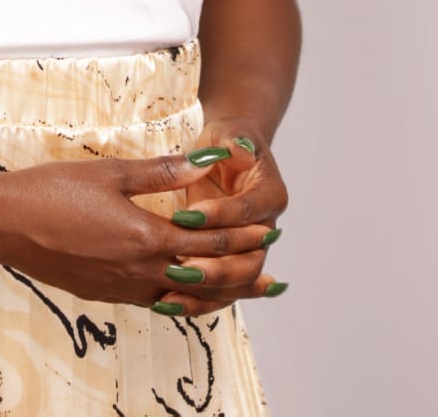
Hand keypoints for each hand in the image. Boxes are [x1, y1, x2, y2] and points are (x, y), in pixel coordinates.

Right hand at [0, 149, 272, 314]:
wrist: (6, 225)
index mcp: (145, 237)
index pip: (210, 242)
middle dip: (242, 271)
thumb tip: (205, 162)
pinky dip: (185, 300)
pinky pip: (159, 303)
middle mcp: (140, 271)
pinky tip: (190, 294)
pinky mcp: (107, 294)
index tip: (270, 232)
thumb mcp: (110, 173)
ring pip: (185, 297)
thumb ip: (161, 172)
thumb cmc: (52, 191)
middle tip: (272, 269)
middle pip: (206, 278)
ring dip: (220, 293)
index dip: (243, 238)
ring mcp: (124, 288)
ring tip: (245, 290)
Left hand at [155, 118, 288, 315]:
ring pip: (237, 283)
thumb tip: (239, 148)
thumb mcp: (226, 134)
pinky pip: (219, 291)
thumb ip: (232, 141)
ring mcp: (250, 250)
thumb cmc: (225, 142)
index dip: (220, 215)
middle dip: (217, 266)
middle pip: (250, 259)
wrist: (227, 157)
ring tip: (170, 295)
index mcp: (270, 195)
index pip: (247, 211)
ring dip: (206, 291)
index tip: (186, 215)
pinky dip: (197, 300)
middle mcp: (265, 228)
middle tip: (182, 266)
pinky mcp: (231, 263)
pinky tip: (167, 304)